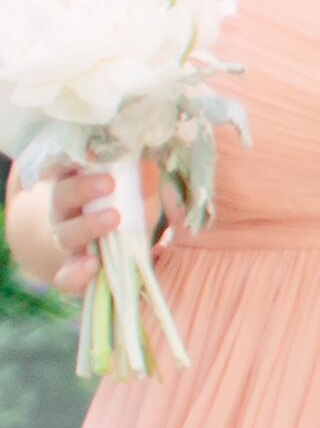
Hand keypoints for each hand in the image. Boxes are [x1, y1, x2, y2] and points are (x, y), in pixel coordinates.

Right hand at [24, 163, 146, 274]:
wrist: (87, 250)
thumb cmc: (111, 211)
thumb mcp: (128, 193)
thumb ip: (139, 181)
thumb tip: (149, 167)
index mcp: (71, 185)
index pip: (63, 167)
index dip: (71, 160)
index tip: (91, 153)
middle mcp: (62, 212)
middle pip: (61, 197)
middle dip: (82, 189)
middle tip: (109, 183)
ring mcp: (64, 241)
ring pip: (65, 233)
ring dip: (87, 226)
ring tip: (114, 218)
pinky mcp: (69, 270)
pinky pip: (65, 275)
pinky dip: (76, 273)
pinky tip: (92, 265)